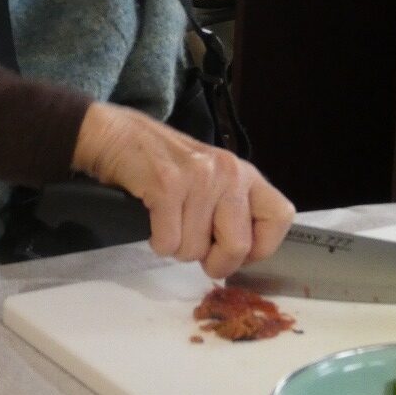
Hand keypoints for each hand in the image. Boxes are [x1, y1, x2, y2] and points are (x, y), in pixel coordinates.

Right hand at [72, 102, 294, 279]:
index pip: (281, 216)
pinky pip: (168, 243)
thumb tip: (245, 257)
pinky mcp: (166, 185)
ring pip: (195, 250)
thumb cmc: (162, 162)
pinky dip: (156, 241)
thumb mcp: (210, 177)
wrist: (114, 134)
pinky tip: (152, 216)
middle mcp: (228, 171)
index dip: (261, 247)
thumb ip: (231, 208)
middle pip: (238, 247)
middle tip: (194, 244)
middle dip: (212, 260)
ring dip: (176, 246)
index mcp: (243, 172)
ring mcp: (198, 177)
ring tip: (167, 217)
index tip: (236, 251)